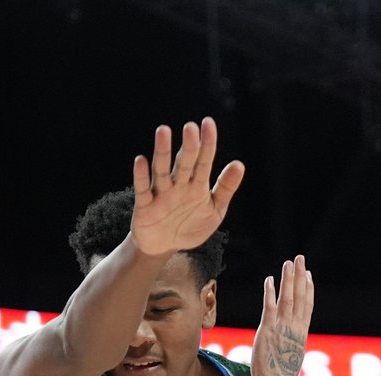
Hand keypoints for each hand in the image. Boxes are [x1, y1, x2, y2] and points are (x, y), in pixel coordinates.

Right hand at [131, 117, 245, 257]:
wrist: (165, 247)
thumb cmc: (191, 225)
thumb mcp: (215, 210)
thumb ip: (225, 188)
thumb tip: (239, 164)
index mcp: (197, 185)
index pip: (204, 161)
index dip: (207, 143)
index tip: (208, 123)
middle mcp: (179, 185)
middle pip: (184, 163)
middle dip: (188, 146)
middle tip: (190, 127)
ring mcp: (161, 193)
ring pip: (162, 170)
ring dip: (162, 152)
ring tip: (164, 131)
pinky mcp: (145, 205)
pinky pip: (143, 189)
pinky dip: (141, 176)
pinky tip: (141, 160)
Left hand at [252, 255, 313, 375]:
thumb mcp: (288, 359)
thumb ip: (288, 348)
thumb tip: (285, 348)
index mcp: (301, 334)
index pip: (306, 306)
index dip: (308, 289)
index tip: (308, 275)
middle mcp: (294, 328)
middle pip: (299, 297)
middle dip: (300, 276)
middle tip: (300, 259)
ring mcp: (282, 328)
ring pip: (288, 298)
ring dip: (288, 279)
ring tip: (289, 263)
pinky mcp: (268, 331)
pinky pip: (270, 307)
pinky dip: (271, 292)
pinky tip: (270, 279)